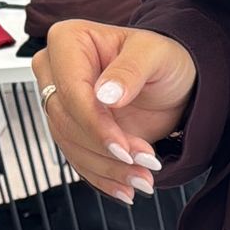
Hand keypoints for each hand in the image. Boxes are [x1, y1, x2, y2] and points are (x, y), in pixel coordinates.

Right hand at [31, 22, 196, 204]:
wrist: (173, 84)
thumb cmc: (163, 59)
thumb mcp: (155, 55)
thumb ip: (130, 70)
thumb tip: (104, 95)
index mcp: (69, 41)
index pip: (71, 91)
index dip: (95, 125)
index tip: (123, 147)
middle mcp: (56, 70)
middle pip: (66, 121)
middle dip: (105, 152)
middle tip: (144, 165)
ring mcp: (62, 102)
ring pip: (70, 145)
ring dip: (107, 170)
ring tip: (143, 179)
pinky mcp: (73, 129)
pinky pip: (77, 158)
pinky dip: (102, 177)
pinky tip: (125, 188)